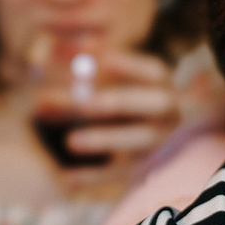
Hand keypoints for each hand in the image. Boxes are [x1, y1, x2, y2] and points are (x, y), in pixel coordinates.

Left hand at [38, 51, 179, 172]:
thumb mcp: (118, 73)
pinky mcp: (144, 168)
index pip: (151, 71)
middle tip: (76, 102)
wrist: (165, 131)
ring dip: (104, 139)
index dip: (130, 66)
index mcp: (159, 84)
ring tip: (70, 142)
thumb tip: (59, 47)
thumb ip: (91, 59)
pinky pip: (121, 174)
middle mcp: (165, 112)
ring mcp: (157, 142)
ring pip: (135, 141)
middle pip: (136, 104)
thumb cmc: (129, 93)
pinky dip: (95, 176)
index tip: (105, 61)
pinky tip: (66, 177)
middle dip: (107, 102)